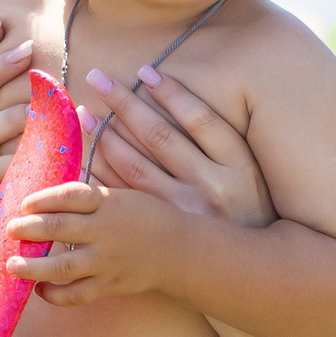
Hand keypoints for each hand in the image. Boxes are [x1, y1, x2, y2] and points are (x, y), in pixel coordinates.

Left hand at [1, 179, 178, 305]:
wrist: (180, 251)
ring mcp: (107, 261)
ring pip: (64, 266)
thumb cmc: (147, 218)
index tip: (25, 204)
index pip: (69, 196)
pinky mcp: (110, 285)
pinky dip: (56, 295)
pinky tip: (40, 290)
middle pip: (60, 228)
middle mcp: (106, 231)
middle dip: (29, 228)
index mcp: (108, 203)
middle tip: (10, 230)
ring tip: (12, 266)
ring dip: (34, 267)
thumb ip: (90, 197)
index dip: (43, 199)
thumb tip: (48, 198)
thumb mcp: (122, 196)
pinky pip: (78, 294)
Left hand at [83, 64, 273, 228]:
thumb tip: (173, 93)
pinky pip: (124, 196)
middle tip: (97, 77)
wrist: (249, 266)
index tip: (145, 70)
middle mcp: (209, 188)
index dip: (172, 93)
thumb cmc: (248, 205)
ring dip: (106, 136)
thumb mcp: (248, 169)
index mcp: (237, 168)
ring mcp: (181, 212)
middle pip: (160, 137)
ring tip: (86, 111)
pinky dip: (103, 173)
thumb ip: (220, 137)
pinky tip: (89, 151)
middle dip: (126, 104)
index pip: (200, 119)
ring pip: (135, 167)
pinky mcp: (159, 230)